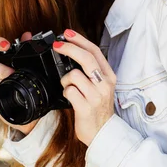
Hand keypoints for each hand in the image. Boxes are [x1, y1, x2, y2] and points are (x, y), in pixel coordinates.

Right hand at [0, 31, 37, 135]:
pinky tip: (9, 97)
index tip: (5, 45)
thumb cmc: (31, 88)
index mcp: (4, 63)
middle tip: (10, 72)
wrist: (34, 111)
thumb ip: (29, 50)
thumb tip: (28, 34)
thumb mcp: (34, 69)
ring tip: (11, 84)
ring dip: (0, 83)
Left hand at [53, 29, 115, 146]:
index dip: (79, 40)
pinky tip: (71, 98)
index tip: (67, 33)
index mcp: (109, 76)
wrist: (102, 132)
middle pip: (86, 58)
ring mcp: (96, 96)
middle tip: (57, 45)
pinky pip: (69, 91)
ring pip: (73, 75)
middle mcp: (105, 84)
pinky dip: (65, 92)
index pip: (95, 52)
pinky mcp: (86, 107)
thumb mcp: (100, 86)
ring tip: (69, 87)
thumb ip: (91, 71)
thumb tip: (73, 52)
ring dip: (65, 80)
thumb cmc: (98, 108)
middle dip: (69, 48)